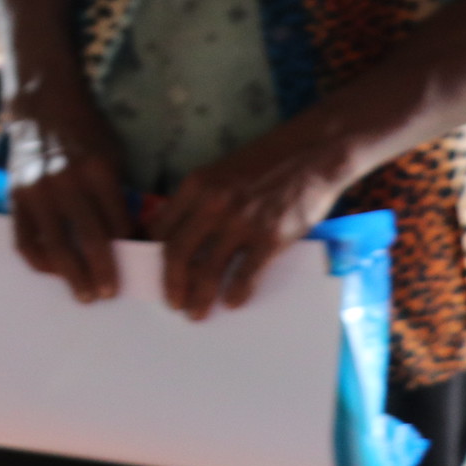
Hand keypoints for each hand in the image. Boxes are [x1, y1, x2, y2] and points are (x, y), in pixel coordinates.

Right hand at [5, 74, 130, 302]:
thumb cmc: (86, 133)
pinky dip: (38, 260)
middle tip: (109, 294)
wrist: (43, 106)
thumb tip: (130, 242)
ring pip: (55, 246)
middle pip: (90, 241)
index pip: (119, 226)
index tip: (137, 270)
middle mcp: (66, 182)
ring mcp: (37, 190)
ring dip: (71, 275)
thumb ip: (118, 198)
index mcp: (99, 172)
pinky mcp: (16, 196)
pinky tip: (52, 270)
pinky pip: (24, 238)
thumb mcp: (114, 158)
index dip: (130, 252)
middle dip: (103, 273)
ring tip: (83, 294)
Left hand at [152, 139, 348, 319]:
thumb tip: (180, 235)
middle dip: (171, 284)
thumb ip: (198, 200)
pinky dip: (236, 292)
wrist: (312, 152)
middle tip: (172, 302)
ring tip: (196, 312)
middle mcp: (212, 204)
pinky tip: (232, 301)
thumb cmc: (265, 163)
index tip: (154, 273)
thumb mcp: (219, 173)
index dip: (153, 256)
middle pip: (177, 253)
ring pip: (207, 270)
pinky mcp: (270, 237)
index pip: (161, 229)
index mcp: (195, 185)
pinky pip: (245, 274)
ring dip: (199, 297)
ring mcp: (241, 222)